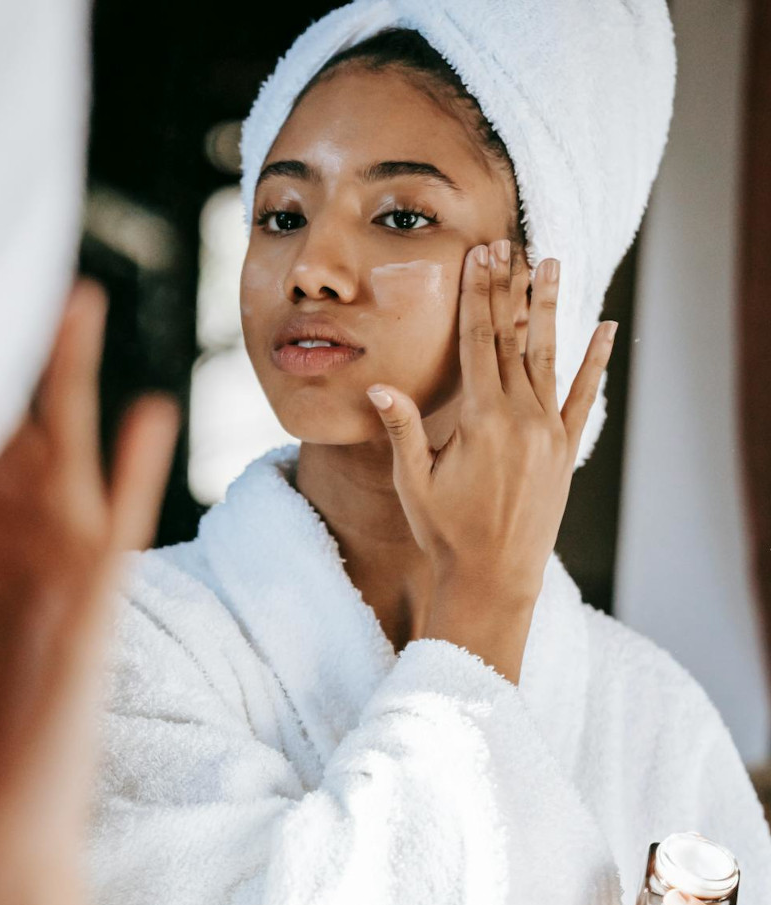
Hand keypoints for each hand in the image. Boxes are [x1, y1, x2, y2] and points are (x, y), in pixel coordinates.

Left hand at [0, 280, 178, 865]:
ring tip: (73, 304)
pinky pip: (121, 535)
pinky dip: (140, 476)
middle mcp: (22, 565)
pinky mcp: (94, 615)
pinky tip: (153, 412)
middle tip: (8, 287)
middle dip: (11, 371)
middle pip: (15, 447)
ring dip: (70, 389)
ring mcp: (63, 585)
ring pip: (66, 467)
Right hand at [365, 240, 616, 680]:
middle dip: (508, 288)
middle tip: (508, 244)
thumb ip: (403, 431)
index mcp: (483, 421)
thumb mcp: (414, 484)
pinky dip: (594, 362)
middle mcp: (522, 418)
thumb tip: (378, 387)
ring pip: (549, 357)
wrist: (494, 580)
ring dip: (550, 308)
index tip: (480, 256)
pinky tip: (606, 328)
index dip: (479, 295)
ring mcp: (549, 432)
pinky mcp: (565, 450)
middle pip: (513, 338)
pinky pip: (582, 396)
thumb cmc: (446, 534)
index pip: (479, 342)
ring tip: (553, 264)